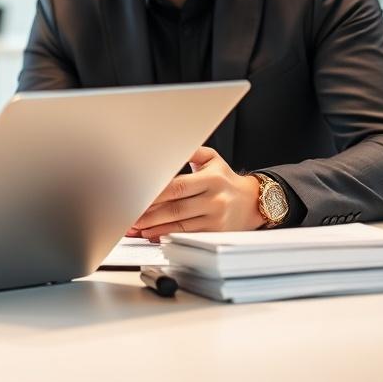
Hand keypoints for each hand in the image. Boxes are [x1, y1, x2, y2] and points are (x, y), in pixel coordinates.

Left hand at [125, 147, 264, 239]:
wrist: (252, 201)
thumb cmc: (225, 178)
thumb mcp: (212, 159)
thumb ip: (190, 151)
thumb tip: (166, 146)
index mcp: (211, 179)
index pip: (177, 186)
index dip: (156, 194)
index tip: (138, 196)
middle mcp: (214, 199)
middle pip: (175, 208)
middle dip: (150, 213)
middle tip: (130, 215)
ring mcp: (215, 218)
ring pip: (179, 225)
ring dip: (154, 227)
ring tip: (136, 227)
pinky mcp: (215, 232)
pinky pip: (186, 235)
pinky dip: (167, 235)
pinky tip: (152, 235)